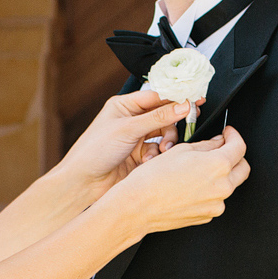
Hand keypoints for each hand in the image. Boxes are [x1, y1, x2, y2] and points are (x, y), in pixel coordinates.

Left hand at [54, 89, 194, 197]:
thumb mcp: (128, 129)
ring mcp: (135, 139)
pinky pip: (158, 151)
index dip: (176, 97)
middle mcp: (130, 121)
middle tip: (184, 126)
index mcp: (124, 106)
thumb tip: (182, 105)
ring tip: (163, 149)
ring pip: (163, 135)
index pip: (156, 96)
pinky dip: (157, 155)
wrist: (83, 183)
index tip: (194, 99)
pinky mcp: (139, 157)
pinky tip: (150, 160)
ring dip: (166, 142)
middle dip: (172, 124)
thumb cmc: (94, 151)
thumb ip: (158, 117)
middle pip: (163, 116)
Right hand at [102, 125, 249, 238]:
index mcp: (218, 166)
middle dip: (235, 156)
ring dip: (221, 175)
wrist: (138, 206)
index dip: (234, 136)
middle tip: (221, 149)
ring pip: (229, 185)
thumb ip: (206, 145)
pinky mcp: (207, 216)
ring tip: (198, 170)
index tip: (229, 134)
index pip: (240, 147)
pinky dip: (210, 191)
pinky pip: (216, 200)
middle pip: (242, 168)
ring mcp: (216, 204)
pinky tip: (192, 186)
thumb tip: (218, 142)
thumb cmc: (153, 179)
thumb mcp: (181, 151)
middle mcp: (222, 187)